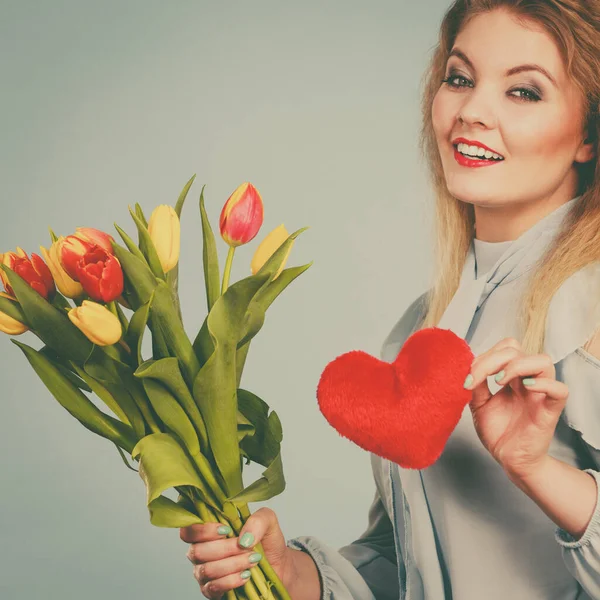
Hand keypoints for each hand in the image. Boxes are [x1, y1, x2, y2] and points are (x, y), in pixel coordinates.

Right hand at [180, 507, 295, 598]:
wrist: (278, 566)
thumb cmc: (267, 541)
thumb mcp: (268, 521)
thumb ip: (258, 520)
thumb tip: (243, 538)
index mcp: (209, 531)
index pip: (188, 531)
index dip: (202, 530)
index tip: (225, 530)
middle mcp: (202, 552)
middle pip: (197, 551)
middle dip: (225, 548)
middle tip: (247, 546)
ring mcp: (205, 573)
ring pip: (206, 570)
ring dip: (232, 564)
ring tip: (251, 560)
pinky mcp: (213, 591)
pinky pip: (213, 588)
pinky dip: (231, 581)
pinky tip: (245, 575)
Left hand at [465, 337, 568, 478]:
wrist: (509, 459)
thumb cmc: (498, 432)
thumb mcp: (479, 404)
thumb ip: (476, 385)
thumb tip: (466, 367)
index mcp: (511, 377)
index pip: (504, 349)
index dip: (485, 356)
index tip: (467, 376)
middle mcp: (526, 381)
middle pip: (518, 349)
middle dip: (493, 358)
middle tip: (477, 376)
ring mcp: (540, 394)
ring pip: (543, 361)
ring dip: (516, 365)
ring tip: (498, 381)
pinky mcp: (550, 410)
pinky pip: (559, 389)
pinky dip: (544, 384)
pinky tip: (524, 387)